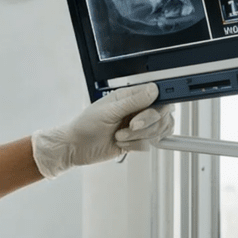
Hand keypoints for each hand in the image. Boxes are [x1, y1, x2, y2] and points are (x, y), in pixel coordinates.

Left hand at [31, 83, 173, 178]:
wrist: (75, 148)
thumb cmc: (84, 126)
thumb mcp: (108, 111)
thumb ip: (133, 101)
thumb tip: (153, 90)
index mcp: (130, 97)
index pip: (158, 95)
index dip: (161, 103)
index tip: (154, 112)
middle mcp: (136, 110)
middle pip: (162, 114)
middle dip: (148, 123)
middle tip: (131, 125)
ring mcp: (137, 127)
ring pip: (157, 130)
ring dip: (139, 136)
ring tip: (120, 135)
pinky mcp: (136, 141)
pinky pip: (148, 144)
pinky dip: (135, 146)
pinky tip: (121, 143)